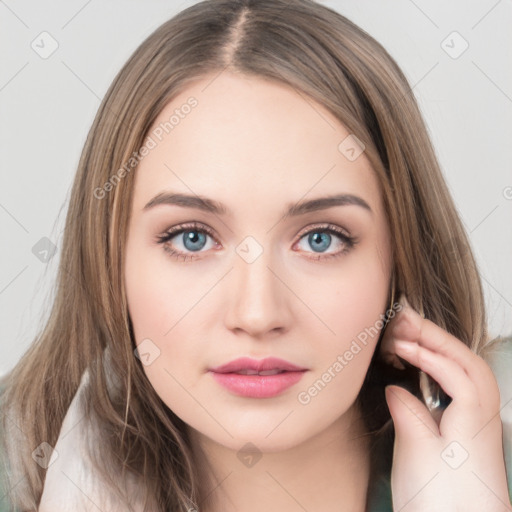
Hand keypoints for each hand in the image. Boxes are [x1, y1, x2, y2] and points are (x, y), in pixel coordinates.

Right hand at [380, 296, 511, 511]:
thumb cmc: (441, 506)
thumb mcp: (417, 457)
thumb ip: (409, 412)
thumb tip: (398, 388)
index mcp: (473, 424)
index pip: (457, 371)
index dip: (428, 353)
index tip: (400, 343)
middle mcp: (483, 420)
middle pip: (469, 364)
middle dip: (438, 338)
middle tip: (408, 321)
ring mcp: (479, 427)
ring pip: (469, 373)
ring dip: (442, 350)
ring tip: (413, 336)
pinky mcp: (469, 435)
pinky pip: (461, 387)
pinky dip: (441, 369)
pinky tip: (421, 370)